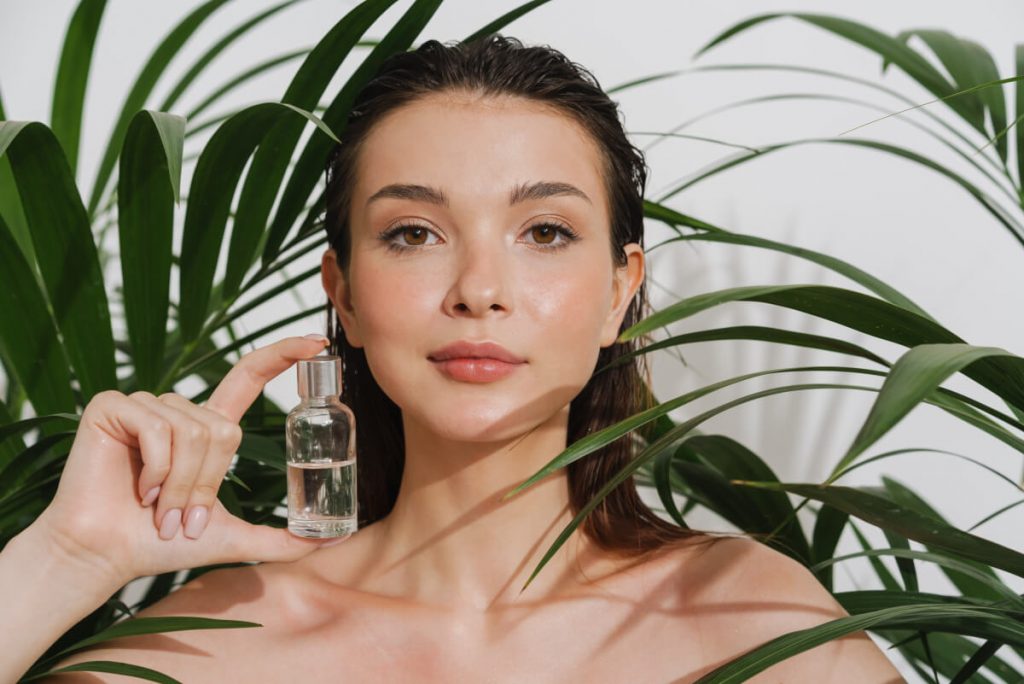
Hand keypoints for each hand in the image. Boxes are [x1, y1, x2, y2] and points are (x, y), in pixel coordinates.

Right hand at [30, 335, 342, 588]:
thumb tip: (332, 542)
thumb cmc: (161, 545)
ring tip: (156, 505)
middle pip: (223, 429)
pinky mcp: (112, 406)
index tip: (318, 342)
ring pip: (192, 431)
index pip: (249, 376)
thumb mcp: (233, 537)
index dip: (282, 355)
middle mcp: (177, 409)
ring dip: (179, 482)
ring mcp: (143, 403)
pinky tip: (137, 487)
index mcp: (205, 427)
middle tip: (179, 515)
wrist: (108, 556)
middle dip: (205, 482)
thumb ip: (282, 539)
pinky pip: (157, 428)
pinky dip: (154, 468)